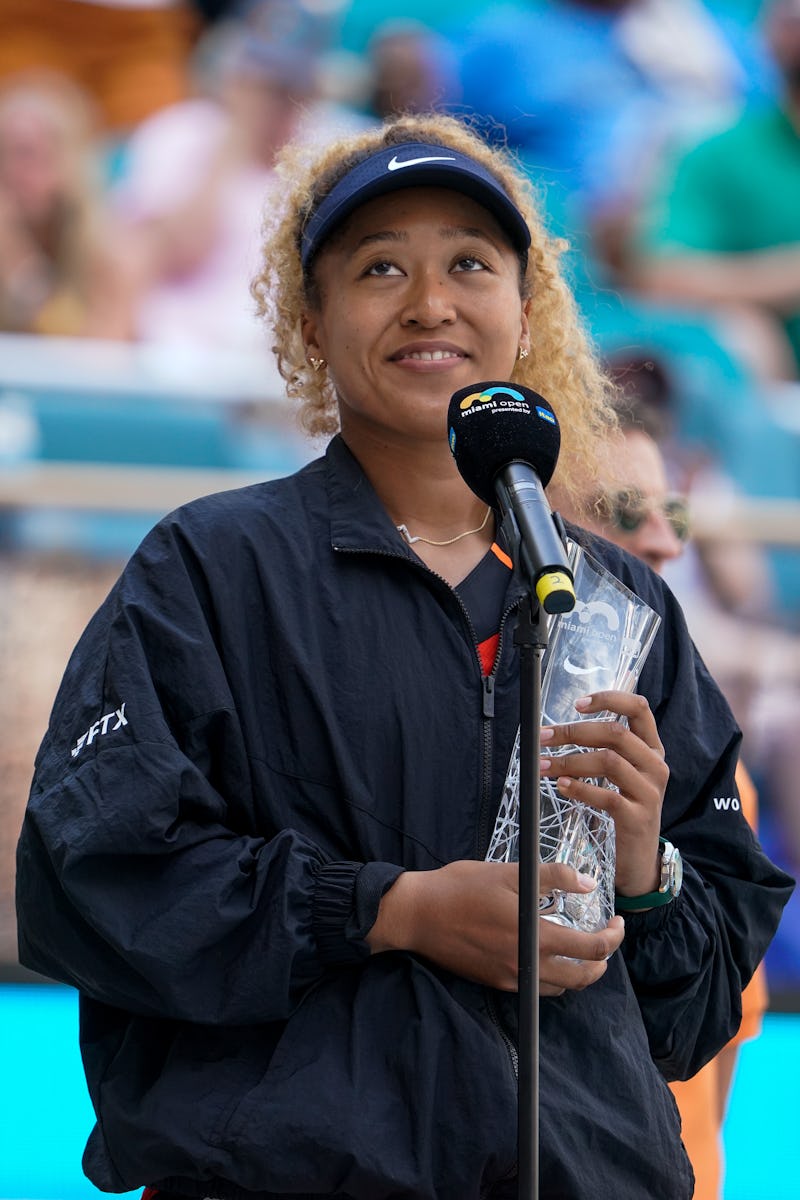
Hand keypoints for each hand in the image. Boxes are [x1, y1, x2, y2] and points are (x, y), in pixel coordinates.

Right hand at [367, 859, 623, 993]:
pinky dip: (552, 977)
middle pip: (581, 979)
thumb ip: (553, 877)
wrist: (417, 914)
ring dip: (579, 973)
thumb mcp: (510, 873)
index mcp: (534, 936)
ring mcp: (510, 978)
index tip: (617, 922)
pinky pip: (535, 987)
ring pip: (559, 988)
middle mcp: (526, 965)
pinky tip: (547, 955)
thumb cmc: (461, 887)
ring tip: (581, 951)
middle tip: (606, 941)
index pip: (590, 949)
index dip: (612, 937)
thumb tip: (588, 883)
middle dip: (602, 962)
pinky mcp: (495, 982)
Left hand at [540, 690, 668, 897]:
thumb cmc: (624, 809)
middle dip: (574, 731)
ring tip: (544, 766)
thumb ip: (605, 748)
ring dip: (569, 760)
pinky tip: (561, 788)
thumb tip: (563, 727)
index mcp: (652, 748)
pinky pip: (607, 795)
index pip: (639, 708)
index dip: (609, 699)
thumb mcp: (621, 775)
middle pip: (615, 733)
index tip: (577, 704)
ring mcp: (650, 791)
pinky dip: (580, 788)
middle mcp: (656, 765)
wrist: (639, 861)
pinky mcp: (639, 817)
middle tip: (543, 737)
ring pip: (609, 761)